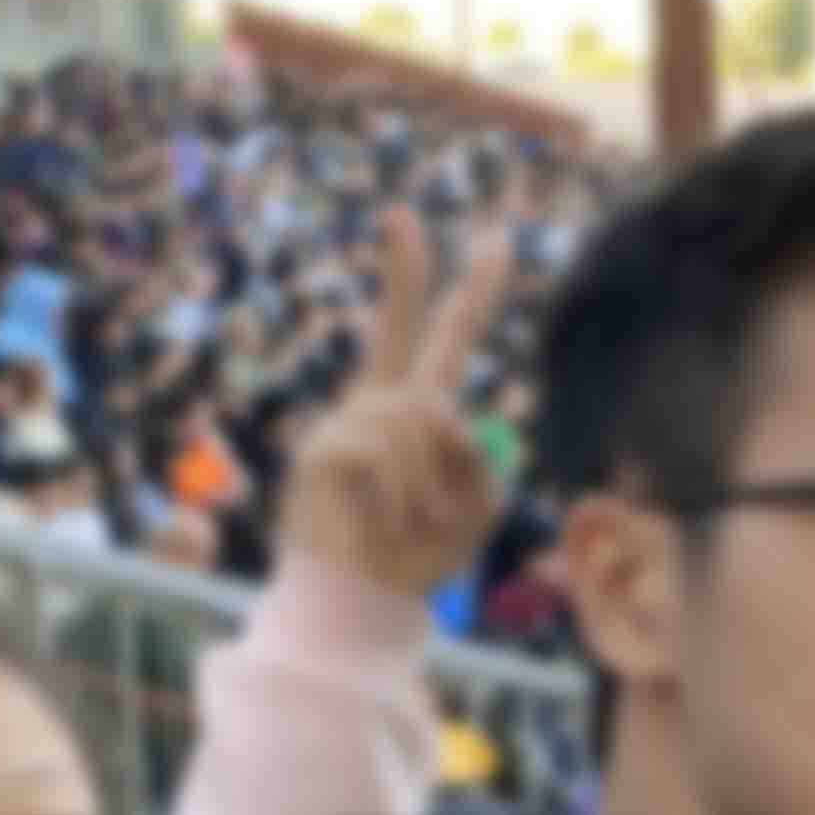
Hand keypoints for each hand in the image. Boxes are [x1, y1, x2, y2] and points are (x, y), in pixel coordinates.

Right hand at [276, 205, 508, 599]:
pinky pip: (385, 452)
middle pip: (400, 328)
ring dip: (432, 479)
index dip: (468, 293)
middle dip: (404, 273)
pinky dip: (402, 496)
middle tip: (399, 213)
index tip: (492, 240)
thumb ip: (478, 456)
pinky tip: (386, 522)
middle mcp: (378, 405)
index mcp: (416, 412)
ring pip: (420, 416)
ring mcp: (346, 422)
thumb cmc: (416, 556)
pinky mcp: (323, 450)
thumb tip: (438, 410)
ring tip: (414, 521)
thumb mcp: (474, 507)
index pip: (444, 340)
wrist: (363, 601)